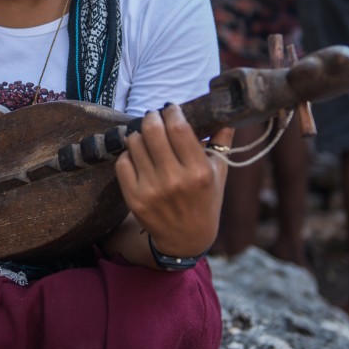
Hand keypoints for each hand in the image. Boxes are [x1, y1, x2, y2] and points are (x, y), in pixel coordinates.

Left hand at [115, 105, 228, 256]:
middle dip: (152, 117)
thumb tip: (226, 115)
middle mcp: (174, 180)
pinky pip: (122, 162)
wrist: (185, 240)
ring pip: (134, 143)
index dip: (172, 112)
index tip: (172, 109)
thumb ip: (222, 143)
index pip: (179, 128)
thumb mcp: (219, 174)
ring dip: (140, 134)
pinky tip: (139, 156)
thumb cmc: (205, 202)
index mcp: (199, 172)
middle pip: (152, 131)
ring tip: (147, 136)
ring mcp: (151, 190)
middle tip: (154, 116)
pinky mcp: (133, 198)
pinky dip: (129, 154)